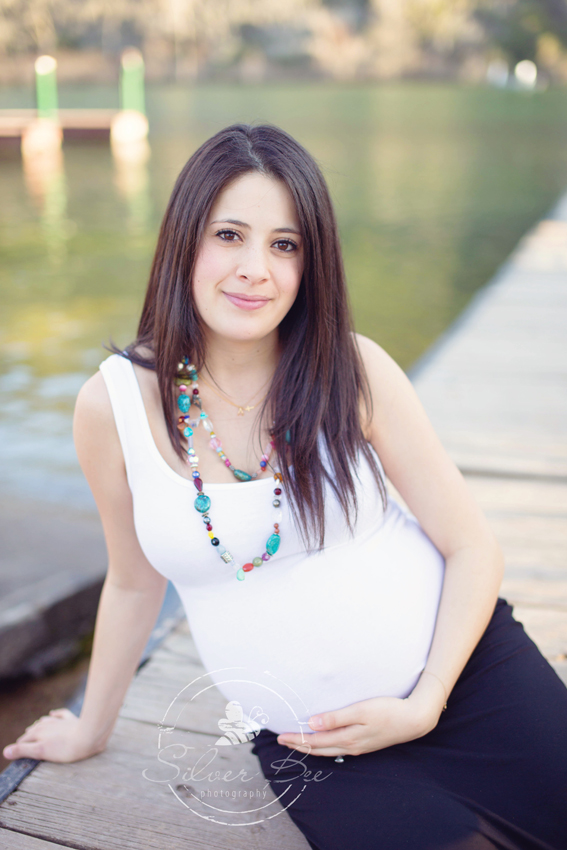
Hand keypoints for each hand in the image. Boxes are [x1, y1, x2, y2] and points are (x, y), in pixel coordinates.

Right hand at [2, 708, 106, 763]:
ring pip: (45, 721)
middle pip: (34, 730)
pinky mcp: (72, 719)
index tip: (16, 753)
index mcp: (38, 732)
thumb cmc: (65, 747)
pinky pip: (61, 714)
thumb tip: (5, 751)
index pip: (24, 740)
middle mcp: (47, 724)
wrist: (89, 735)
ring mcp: (60, 721)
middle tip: (24, 743)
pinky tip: (54, 714)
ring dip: (39, 726)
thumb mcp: (41, 752)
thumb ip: (23, 750)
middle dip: (28, 737)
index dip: (19, 747)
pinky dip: (56, 714)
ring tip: (34, 729)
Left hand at [277, 676, 445, 756]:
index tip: (280, 737)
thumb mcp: (361, 711)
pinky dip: (325, 745)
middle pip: (319, 749)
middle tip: (282, 741)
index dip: (297, 739)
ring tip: (298, 742)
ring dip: (311, 746)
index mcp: (347, 738)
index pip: (315, 741)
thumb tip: (312, 724)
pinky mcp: (366, 743)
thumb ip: (336, 718)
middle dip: (299, 745)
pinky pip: (338, 748)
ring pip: (328, 750)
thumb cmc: (388, 711)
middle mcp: (351, 746)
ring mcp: (359, 746)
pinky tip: (324, 741)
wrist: (415, 719)